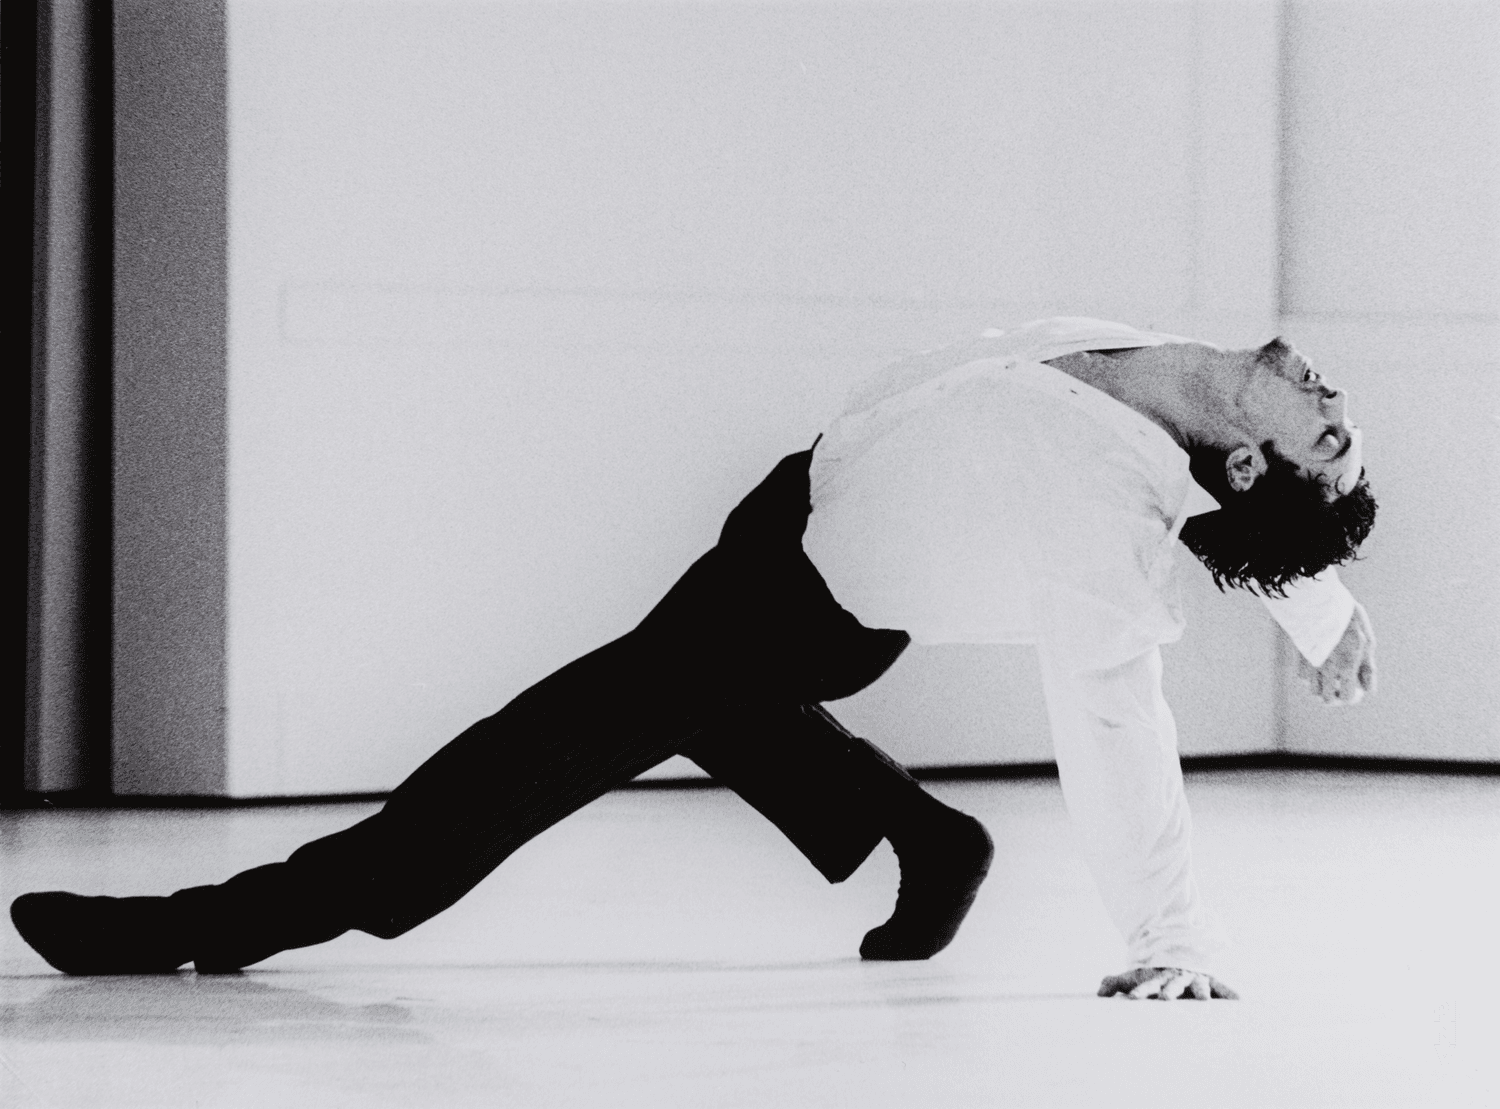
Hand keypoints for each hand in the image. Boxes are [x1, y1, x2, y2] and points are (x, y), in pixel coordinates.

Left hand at [1097, 967, 1238, 999]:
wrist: (1175, 948)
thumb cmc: (1152, 972)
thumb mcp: (1133, 976)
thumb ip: (1115, 983)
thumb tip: (1098, 994)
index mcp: (1157, 978)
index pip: (1146, 985)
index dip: (1140, 991)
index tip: (1133, 998)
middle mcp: (1175, 978)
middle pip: (1172, 985)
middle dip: (1169, 991)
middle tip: (1165, 998)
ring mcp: (1193, 978)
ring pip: (1197, 986)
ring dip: (1199, 992)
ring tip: (1204, 1001)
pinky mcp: (1209, 980)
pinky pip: (1222, 987)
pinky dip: (1230, 994)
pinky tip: (1240, 1002)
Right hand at [1298, 602, 1375, 705]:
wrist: (1315, 597)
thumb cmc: (1345, 616)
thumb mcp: (1366, 639)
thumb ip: (1368, 667)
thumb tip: (1368, 690)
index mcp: (1347, 664)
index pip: (1348, 697)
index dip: (1354, 697)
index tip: (1357, 688)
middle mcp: (1326, 667)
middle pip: (1327, 699)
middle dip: (1336, 697)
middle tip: (1342, 686)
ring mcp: (1310, 662)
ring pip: (1312, 691)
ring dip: (1322, 688)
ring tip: (1329, 677)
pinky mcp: (1298, 656)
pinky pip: (1302, 677)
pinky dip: (1310, 677)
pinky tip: (1317, 666)